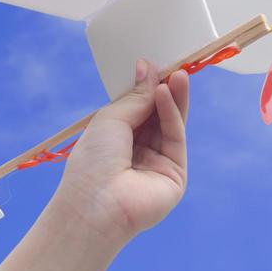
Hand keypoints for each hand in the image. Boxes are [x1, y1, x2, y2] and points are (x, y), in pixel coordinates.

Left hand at [53, 59, 189, 239]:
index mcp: (116, 141)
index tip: (152, 66)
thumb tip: (149, 70)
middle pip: (157, 116)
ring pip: (171, 124)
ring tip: (179, 74)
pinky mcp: (175, 173)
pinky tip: (166, 94)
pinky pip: (175, 137)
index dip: (146, 89)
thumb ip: (136, 97)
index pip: (137, 110)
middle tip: (174, 67)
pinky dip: (172, 114)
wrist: (96, 205)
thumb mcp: (110, 120)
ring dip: (174, 98)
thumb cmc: (92, 162)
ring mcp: (157, 163)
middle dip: (165, 90)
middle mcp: (137, 152)